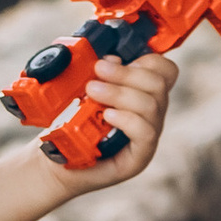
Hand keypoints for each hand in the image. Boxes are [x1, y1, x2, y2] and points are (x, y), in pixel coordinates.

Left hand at [53, 48, 176, 192]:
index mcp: (143, 93)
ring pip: (151, 105)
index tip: (117, 59)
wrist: (56, 162)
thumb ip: (99, 73)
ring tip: (92, 91)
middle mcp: (151, 113)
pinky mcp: (140, 156)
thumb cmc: (69, 125)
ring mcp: (148, 136)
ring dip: (119, 93)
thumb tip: (110, 58)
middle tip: (97, 70)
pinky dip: (126, 119)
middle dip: (125, 73)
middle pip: (158, 83)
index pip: (165, 71)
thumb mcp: (81, 91)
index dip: (148, 60)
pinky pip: (146, 132)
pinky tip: (107, 116)